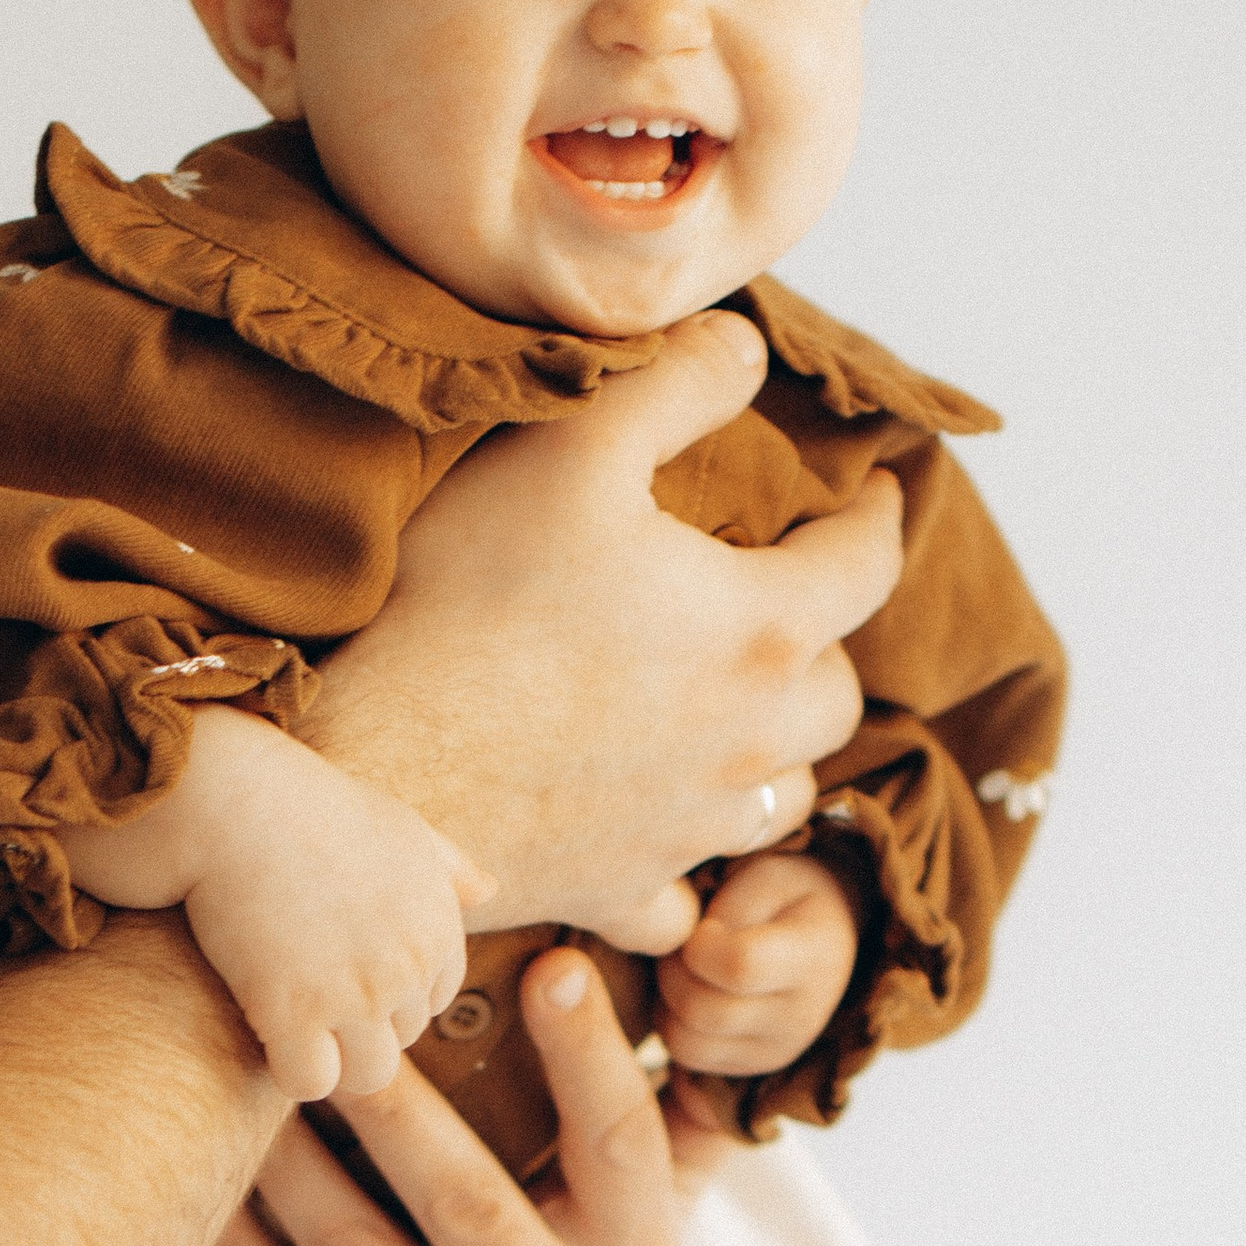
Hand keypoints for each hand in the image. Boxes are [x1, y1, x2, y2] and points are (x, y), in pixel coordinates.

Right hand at [65, 705, 482, 1101]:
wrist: (237, 801)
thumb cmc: (311, 803)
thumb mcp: (399, 824)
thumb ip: (449, 865)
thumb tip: (489, 891)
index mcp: (437, 926)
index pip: (435, 1000)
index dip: (390, 994)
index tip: (343, 970)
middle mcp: (408, 967)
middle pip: (401, 1040)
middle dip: (360, 1026)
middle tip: (306, 992)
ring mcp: (354, 996)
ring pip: (367, 1076)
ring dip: (332, 1061)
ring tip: (290, 1026)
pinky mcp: (294, 1014)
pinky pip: (311, 1083)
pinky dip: (289, 1072)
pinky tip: (264, 1036)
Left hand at [209, 947, 730, 1245]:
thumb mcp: (635, 1223)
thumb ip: (679, 1129)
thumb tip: (717, 1011)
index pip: (625, 1147)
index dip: (594, 1058)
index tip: (555, 964)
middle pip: (469, 1203)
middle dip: (397, 1109)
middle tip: (340, 1021)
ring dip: (294, 1165)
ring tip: (251, 1080)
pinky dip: (243, 1244)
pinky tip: (207, 1177)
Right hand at [298, 311, 901, 941]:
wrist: (370, 768)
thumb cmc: (466, 603)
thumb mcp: (571, 447)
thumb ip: (678, 382)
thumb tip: (750, 351)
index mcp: (761, 630)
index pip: (866, 562)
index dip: (876, 514)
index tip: (870, 494)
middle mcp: (750, 744)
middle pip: (837, 693)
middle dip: (824, 640)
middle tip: (786, 604)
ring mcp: (689, 829)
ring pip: (781, 796)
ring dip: (774, 751)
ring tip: (732, 714)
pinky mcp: (620, 889)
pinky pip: (686, 894)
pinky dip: (687, 865)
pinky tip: (655, 831)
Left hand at [654, 850, 861, 1080]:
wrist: (823, 935)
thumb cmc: (784, 895)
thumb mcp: (765, 874)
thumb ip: (729, 902)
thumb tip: (691, 947)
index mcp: (812, 957)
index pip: (738, 966)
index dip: (698, 942)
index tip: (701, 924)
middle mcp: (802, 1016)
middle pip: (703, 1010)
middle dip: (672, 970)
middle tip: (679, 942)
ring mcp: (778, 1050)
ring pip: (685, 1042)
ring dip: (667, 1000)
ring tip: (685, 966)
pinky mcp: (753, 1065)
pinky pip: (686, 1056)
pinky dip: (674, 1023)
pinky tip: (692, 989)